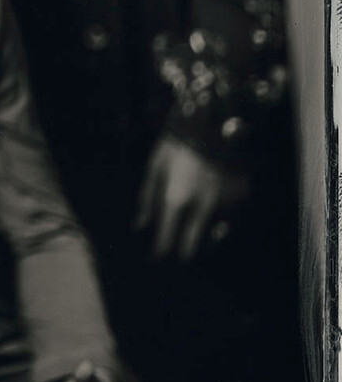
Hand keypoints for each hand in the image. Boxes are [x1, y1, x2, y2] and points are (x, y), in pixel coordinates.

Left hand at [133, 134, 248, 259]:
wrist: (215, 122)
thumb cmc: (178, 144)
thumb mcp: (156, 166)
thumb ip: (147, 197)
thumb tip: (139, 225)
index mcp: (176, 200)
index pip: (167, 237)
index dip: (160, 251)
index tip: (157, 259)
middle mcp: (202, 208)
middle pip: (192, 244)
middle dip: (184, 252)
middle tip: (180, 257)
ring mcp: (225, 205)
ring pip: (215, 235)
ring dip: (205, 240)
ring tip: (198, 241)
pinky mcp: (242, 198)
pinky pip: (232, 221)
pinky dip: (223, 225)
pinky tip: (216, 224)